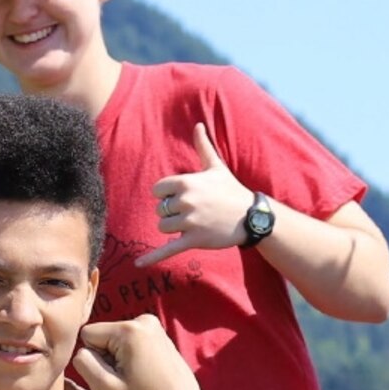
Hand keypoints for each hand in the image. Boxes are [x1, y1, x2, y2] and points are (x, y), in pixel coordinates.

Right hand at [71, 314, 205, 389]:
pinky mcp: (163, 339)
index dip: (94, 359)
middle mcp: (145, 321)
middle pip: (105, 336)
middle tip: (128, 381)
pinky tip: (149, 377)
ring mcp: (157, 329)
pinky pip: (134, 345)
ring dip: (122, 360)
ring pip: (118, 341)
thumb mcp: (103, 386)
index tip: (115, 376)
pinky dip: (136, 359)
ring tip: (139, 380)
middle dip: (109, 358)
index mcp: (129, 329)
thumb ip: (83, 362)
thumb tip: (84, 348)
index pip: (88, 334)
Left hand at [137, 121, 256, 268]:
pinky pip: (167, 249)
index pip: (157, 190)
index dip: (166, 195)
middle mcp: (186, 201)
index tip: (180, 197)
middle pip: (160, 210)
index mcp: (186, 183)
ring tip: (192, 224)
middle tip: (194, 212)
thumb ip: (203, 146)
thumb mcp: (216, 167)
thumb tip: (198, 125)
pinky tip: (138, 264)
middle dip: (172, 212)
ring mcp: (190, 222)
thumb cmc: (231, 190)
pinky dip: (152, 257)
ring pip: (163, 227)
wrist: (250, 217)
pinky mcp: (194, 240)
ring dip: (173, 228)